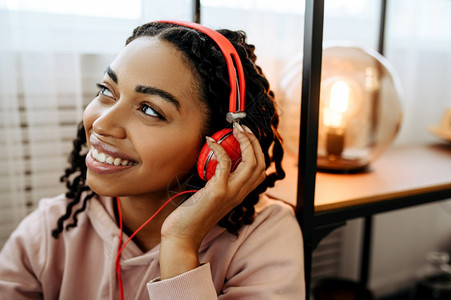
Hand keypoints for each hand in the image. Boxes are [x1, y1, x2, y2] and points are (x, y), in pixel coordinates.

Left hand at [159, 122, 265, 278]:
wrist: (182, 237)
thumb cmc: (192, 217)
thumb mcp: (211, 197)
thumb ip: (218, 183)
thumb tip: (213, 164)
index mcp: (239, 194)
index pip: (260, 170)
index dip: (256, 150)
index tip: (245, 135)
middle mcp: (239, 193)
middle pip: (260, 163)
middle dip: (254, 141)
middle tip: (241, 127)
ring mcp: (230, 192)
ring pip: (251, 163)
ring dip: (244, 141)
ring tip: (234, 129)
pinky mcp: (217, 191)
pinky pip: (225, 163)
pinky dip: (220, 148)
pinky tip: (211, 141)